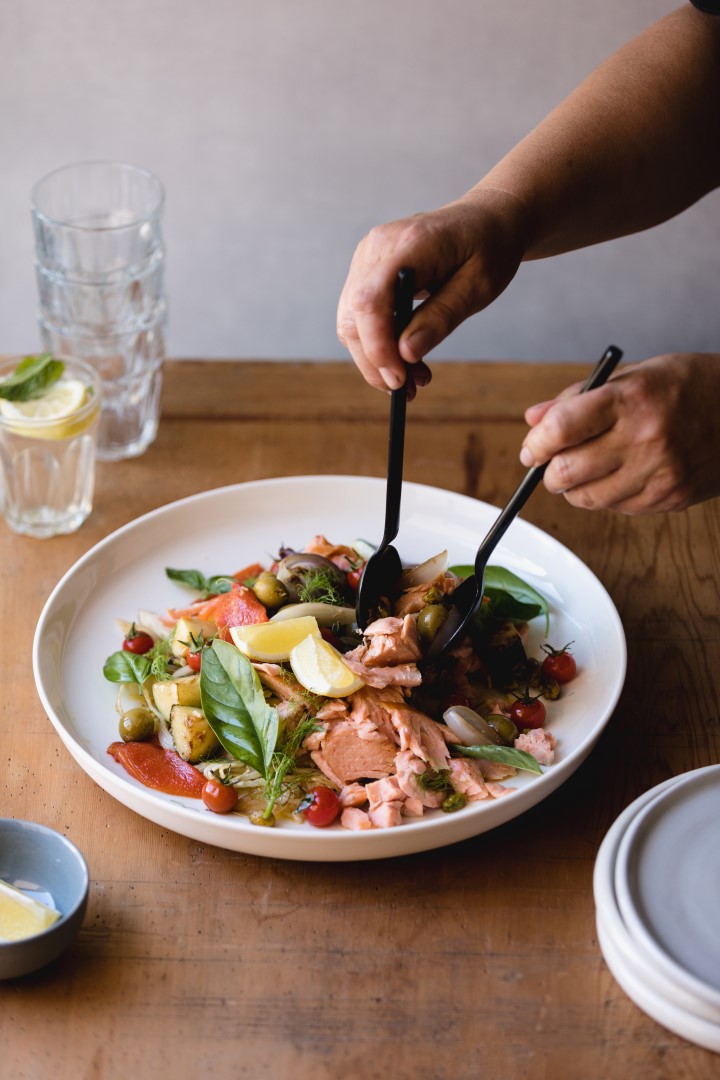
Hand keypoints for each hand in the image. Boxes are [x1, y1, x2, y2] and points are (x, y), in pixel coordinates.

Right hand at [337, 188, 529, 395]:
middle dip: (375, 362)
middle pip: (353, 316)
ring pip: (351, 321)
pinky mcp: (368, 271)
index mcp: (410, 244)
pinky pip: (360, 316)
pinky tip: (405, 359)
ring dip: (376, 359)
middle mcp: (378, 246)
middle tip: (407, 392)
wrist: (486, 220)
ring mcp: (367, 257)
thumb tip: (405, 354)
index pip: (370, 299)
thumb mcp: (479, 287)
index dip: (377, 346)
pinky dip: (378, 345)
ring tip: (414, 380)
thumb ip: (441, 318)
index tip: (398, 379)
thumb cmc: (488, 248)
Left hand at [519, 353, 719, 513]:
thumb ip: (575, 400)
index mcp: (631, 399)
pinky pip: (615, 508)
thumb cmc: (684, 387)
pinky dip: (607, 495)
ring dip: (575, 487)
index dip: (537, 444)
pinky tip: (623, 473)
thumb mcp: (631, 376)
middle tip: (554, 461)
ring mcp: (659, 473)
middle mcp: (645, 438)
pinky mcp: (668, 498)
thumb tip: (533, 421)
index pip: (562, 429)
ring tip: (589, 466)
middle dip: (550, 471)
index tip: (533, 449)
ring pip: (586, 499)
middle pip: (566, 473)